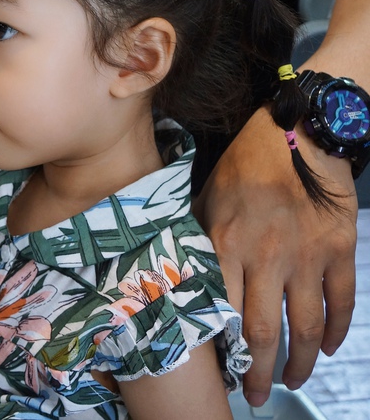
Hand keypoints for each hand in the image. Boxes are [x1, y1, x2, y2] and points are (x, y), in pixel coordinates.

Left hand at [192, 106, 357, 406]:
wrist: (301, 132)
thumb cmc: (246, 163)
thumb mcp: (207, 197)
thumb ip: (199, 239)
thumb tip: (183, 273)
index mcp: (227, 244)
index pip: (221, 310)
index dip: (221, 347)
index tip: (219, 370)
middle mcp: (266, 256)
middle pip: (263, 331)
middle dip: (259, 371)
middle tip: (257, 395)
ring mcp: (307, 256)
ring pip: (305, 326)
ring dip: (299, 362)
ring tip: (292, 380)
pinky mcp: (339, 251)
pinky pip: (341, 302)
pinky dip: (336, 330)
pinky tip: (325, 347)